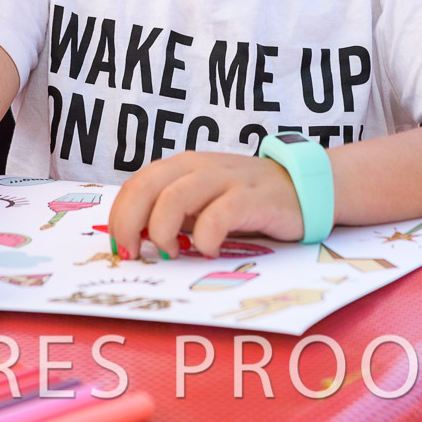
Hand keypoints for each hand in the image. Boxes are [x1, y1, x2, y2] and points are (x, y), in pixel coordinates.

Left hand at [106, 151, 303, 259]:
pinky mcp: (251, 197)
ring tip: (171, 253)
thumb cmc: (245, 201)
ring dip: (162, 230)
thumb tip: (135, 239)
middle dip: (129, 223)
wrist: (302, 187)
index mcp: (181, 167)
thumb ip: (172, 214)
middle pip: (146, 188)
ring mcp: (225, 179)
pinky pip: (218, 214)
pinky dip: (206, 237)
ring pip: (174, 197)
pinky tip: (210, 251)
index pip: (135, 185)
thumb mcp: (201, 204)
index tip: (119, 248)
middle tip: (133, 254)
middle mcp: (198, 167)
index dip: (119, 217)